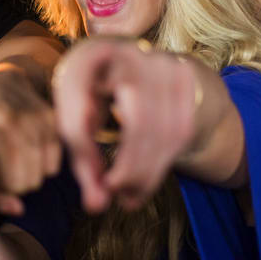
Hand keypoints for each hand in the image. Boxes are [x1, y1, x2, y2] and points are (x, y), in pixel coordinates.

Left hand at [0, 71, 58, 215]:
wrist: (0, 84)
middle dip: (15, 185)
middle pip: (25, 183)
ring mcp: (31, 117)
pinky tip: (30, 151)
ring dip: (30, 175)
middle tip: (3, 170)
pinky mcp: (50, 117)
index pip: (1, 183)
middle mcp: (6, 121)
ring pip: (43, 174)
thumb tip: (18, 209)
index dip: (0, 190)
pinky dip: (44, 164)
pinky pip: (55, 162)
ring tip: (15, 160)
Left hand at [51, 39, 198, 212]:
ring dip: (148, 172)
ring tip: (129, 197)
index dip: (85, 147)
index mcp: (86, 56)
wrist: (133, 59)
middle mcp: (127, 52)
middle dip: (129, 167)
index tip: (97, 182)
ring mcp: (161, 62)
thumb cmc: (92, 93)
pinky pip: (179, 130)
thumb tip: (97, 207)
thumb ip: (83, 159)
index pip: (82, 106)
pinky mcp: (184, 78)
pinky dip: (162, 163)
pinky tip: (145, 182)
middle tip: (116, 196)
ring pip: (164, 128)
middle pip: (136, 118)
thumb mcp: (76, 116)